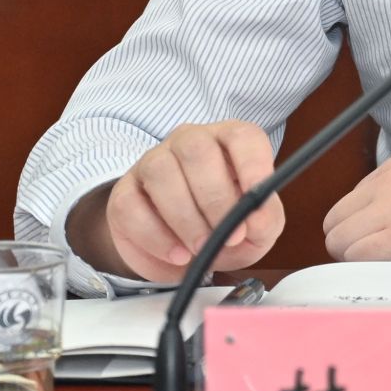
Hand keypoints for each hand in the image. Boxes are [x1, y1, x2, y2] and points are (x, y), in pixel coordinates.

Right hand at [95, 119, 284, 283]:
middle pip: (197, 150)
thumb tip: (256, 217)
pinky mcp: (125, 192)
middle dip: (215, 198)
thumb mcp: (256, 230)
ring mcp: (153, 163)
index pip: (241, 136)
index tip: (258, 193)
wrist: (180, 253)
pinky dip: (155, 236)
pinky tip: (176, 254)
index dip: (252, 162)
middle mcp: (190, 143)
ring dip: (184, 217)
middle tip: (229, 236)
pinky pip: (131, 205)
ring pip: (160, 172)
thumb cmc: (223, 227)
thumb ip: (265, 220)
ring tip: (200, 248)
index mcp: (228, 142)